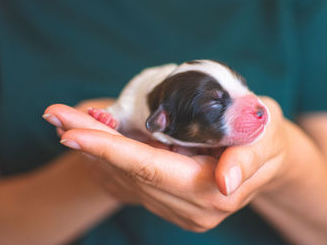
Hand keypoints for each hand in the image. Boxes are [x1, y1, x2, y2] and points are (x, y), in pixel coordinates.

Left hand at [43, 97, 287, 231]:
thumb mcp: (266, 136)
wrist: (270, 158)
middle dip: (91, 144)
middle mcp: (194, 210)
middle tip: (56, 115)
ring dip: (96, 152)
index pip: (152, 168)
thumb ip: (248, 158)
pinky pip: (135, 183)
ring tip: (68, 122)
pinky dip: (111, 161)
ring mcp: (183, 212)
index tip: (72, 131)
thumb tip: (226, 182)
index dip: (111, 149)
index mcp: (214, 191)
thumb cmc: (267, 137)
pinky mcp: (176, 206)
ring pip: (127, 181)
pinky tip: (94, 142)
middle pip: (131, 174)